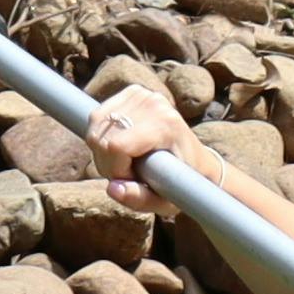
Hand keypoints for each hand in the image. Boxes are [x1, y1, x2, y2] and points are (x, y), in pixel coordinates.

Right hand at [90, 81, 195, 198]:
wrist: (197, 161)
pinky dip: (102, 135)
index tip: (130, 179)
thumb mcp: (164, 202)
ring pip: (96, 125)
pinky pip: (98, 116)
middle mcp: (155, 103)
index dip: (114, 169)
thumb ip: (139, 199)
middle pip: (101, 136)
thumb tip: (112, 188)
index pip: (115, 146)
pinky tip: (121, 144)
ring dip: (102, 150)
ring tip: (125, 160)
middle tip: (128, 173)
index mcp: (166, 126)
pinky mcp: (133, 92)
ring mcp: (143, 94)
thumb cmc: (180, 185)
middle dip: (106, 162)